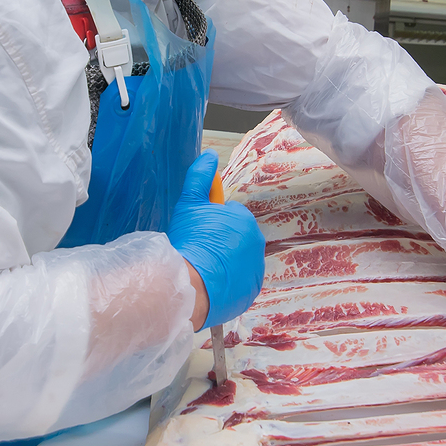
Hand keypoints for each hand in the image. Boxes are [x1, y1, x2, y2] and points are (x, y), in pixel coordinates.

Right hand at [166, 152, 265, 330]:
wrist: (191, 284)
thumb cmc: (189, 241)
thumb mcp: (189, 204)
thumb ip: (200, 178)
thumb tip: (210, 155)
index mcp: (244, 219)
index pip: (229, 215)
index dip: (211, 223)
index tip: (198, 232)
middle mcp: (256, 242)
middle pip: (235, 238)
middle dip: (220, 241)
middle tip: (198, 249)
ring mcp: (256, 268)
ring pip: (238, 260)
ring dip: (224, 262)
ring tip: (203, 268)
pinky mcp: (252, 290)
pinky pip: (240, 282)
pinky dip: (229, 282)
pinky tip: (211, 282)